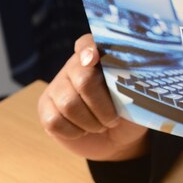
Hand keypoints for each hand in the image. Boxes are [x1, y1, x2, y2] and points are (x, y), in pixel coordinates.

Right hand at [37, 33, 148, 160]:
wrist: (116, 139)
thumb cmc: (129, 113)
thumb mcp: (137, 97)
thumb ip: (131, 83)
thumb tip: (128, 77)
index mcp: (99, 57)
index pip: (88, 42)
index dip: (89, 48)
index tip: (94, 58)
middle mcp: (74, 66)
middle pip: (83, 79)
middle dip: (102, 105)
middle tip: (113, 119)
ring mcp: (57, 86)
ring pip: (68, 104)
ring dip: (90, 122)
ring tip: (100, 125)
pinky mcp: (45, 107)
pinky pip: (54, 120)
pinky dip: (74, 131)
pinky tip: (83, 130)